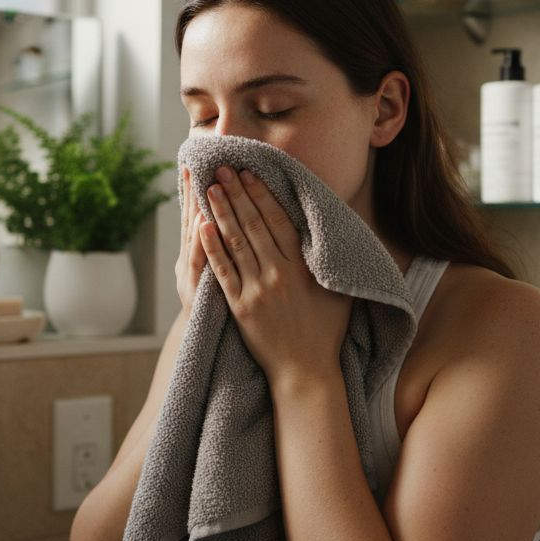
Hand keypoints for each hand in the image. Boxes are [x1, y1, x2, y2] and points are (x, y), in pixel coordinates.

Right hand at [175, 167, 207, 314]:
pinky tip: (204, 224)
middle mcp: (187, 262)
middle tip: (195, 164)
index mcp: (192, 256)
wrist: (204, 344)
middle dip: (193, 193)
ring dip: (198, 209)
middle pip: (190, 222)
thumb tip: (215, 217)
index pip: (192, 216)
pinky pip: (203, 265)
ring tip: (202, 185)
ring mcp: (191, 277)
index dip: (190, 191)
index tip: (191, 164)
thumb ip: (214, 248)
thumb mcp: (211, 274)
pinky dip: (202, 244)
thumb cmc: (211, 306)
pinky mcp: (197, 292)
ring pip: (194, 239)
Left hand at [199, 166, 351, 384]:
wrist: (306, 371)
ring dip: (222, 212)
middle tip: (223, 168)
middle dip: (237, 193)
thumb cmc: (325, 329)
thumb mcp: (337, 289)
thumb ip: (327, 258)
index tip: (250, 172)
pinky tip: (202, 227)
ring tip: (210, 187)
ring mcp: (257, 290)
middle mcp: (279, 274)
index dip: (262, 194)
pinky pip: (223, 272)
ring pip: (236, 242)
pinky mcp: (240, 307)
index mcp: (302, 267)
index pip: (278, 220)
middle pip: (254, 224)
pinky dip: (212, 248)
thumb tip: (324, 226)